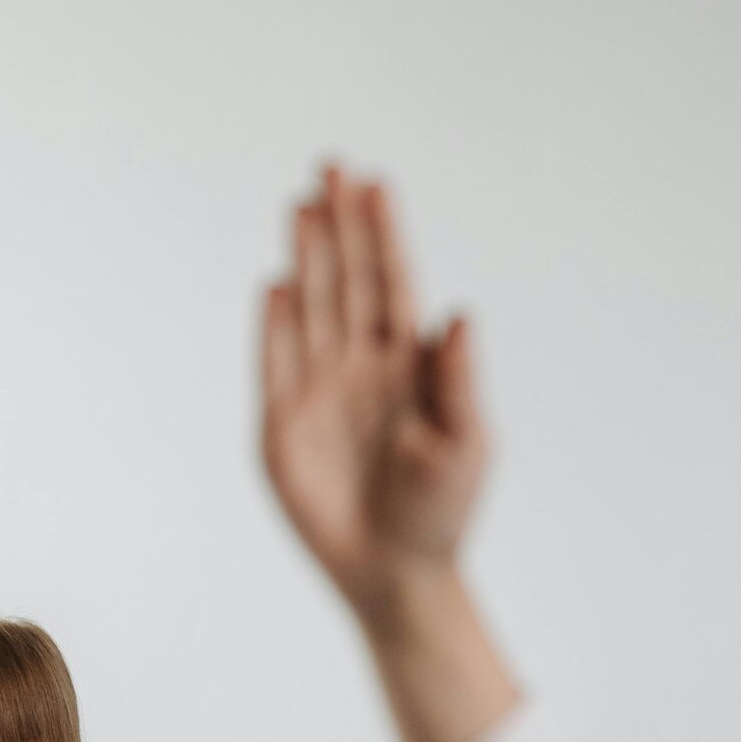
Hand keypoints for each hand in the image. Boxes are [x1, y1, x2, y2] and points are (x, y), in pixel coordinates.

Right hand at [261, 166, 488, 618]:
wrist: (396, 574)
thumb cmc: (441, 513)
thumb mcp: (466, 444)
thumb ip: (459, 379)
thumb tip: (457, 312)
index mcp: (409, 364)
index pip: (391, 283)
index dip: (382, 234)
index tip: (374, 183)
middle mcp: (362, 366)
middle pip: (347, 280)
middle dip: (339, 224)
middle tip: (331, 167)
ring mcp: (319, 392)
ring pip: (310, 308)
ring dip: (305, 257)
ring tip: (301, 204)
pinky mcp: (282, 427)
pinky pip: (275, 363)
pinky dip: (274, 325)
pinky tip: (276, 284)